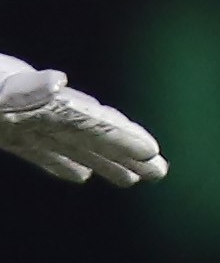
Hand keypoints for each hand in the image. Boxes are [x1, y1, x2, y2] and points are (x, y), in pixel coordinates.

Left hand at [0, 58, 164, 184]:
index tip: (151, 150)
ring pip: (67, 142)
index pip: (84, 118)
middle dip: (122, 149)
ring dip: (101, 159)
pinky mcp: (1, 133)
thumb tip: (58, 82)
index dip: (118, 134)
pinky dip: (61, 162)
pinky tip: (82, 175)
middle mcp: (28, 111)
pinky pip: (36, 150)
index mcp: (27, 97)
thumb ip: (22, 88)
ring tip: (132, 179)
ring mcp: (14, 123)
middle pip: (84, 132)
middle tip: (160, 171)